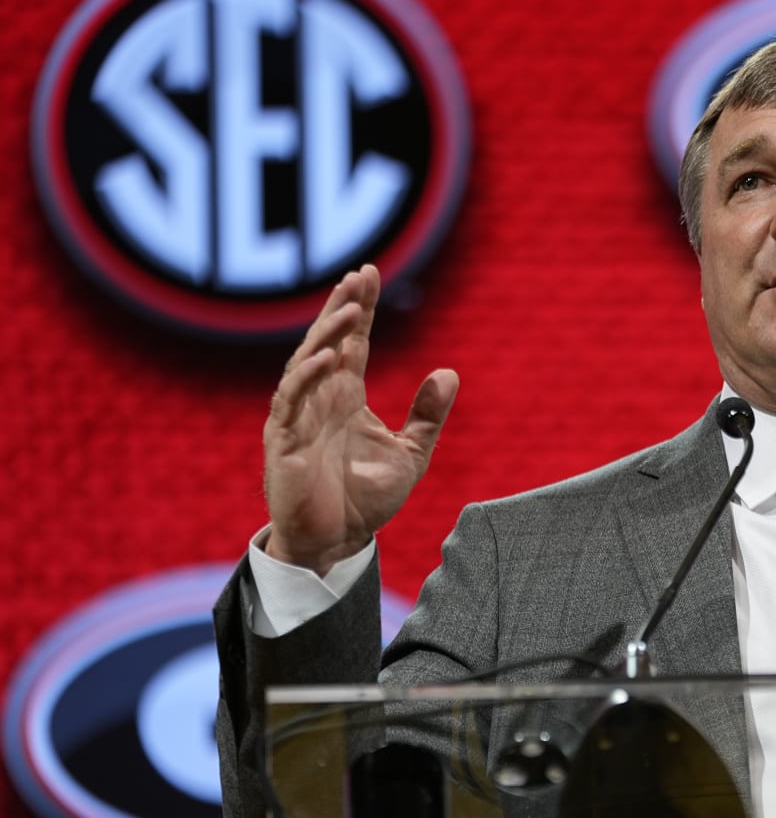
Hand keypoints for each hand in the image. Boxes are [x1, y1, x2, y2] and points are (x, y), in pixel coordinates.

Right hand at [263, 265, 457, 574]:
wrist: (336, 543)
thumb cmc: (365, 500)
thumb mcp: (411, 454)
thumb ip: (428, 415)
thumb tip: (450, 372)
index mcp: (345, 397)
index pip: (352, 343)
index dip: (360, 309)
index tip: (369, 274)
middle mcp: (319, 400)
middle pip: (327, 342)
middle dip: (342, 308)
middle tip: (359, 276)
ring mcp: (298, 417)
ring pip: (306, 363)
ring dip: (326, 335)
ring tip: (351, 309)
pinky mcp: (284, 441)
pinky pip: (291, 400)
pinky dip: (308, 377)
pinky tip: (329, 358)